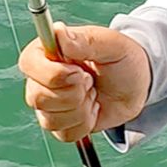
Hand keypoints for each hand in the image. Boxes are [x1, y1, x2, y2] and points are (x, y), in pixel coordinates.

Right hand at [18, 23, 151, 142]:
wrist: (137, 84)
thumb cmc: (122, 58)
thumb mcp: (111, 44)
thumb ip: (84, 40)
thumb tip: (57, 31)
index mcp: (48, 51)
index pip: (28, 64)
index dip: (53, 73)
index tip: (79, 72)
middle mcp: (42, 78)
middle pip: (37, 97)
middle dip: (73, 93)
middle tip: (91, 81)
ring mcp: (49, 103)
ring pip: (50, 119)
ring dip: (81, 109)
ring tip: (93, 92)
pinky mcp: (60, 124)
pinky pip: (64, 134)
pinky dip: (85, 124)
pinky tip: (93, 108)